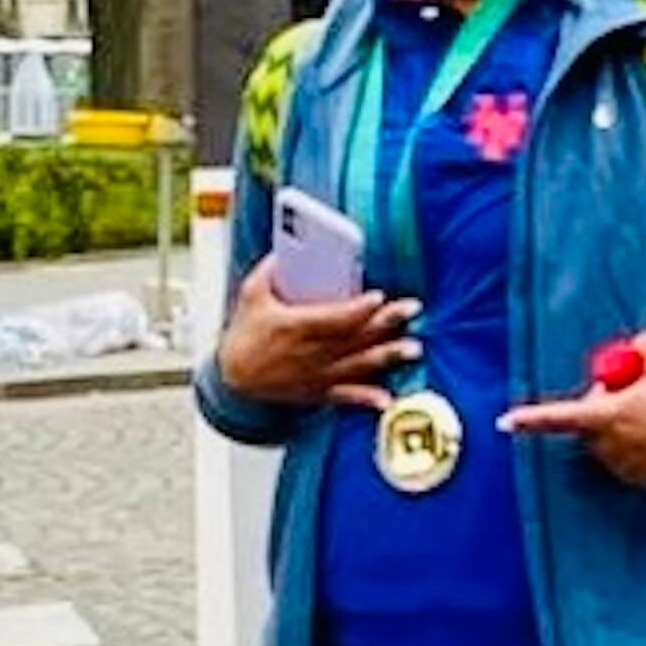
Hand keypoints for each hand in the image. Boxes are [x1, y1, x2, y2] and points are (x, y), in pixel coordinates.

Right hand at [217, 256, 421, 410]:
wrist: (232, 378)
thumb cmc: (243, 334)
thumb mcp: (252, 294)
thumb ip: (270, 270)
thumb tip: (286, 248)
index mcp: (295, 327)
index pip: (334, 318)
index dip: (359, 309)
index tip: (379, 297)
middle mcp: (310, 353)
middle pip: (355, 337)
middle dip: (387, 323)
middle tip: (411, 309)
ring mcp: (316, 374)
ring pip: (358, 366)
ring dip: (388, 357)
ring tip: (413, 349)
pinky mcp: (317, 390)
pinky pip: (346, 396)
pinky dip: (367, 398)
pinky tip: (388, 398)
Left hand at [500, 333, 645, 489]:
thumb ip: (640, 348)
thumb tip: (633, 345)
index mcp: (608, 416)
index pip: (560, 416)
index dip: (530, 419)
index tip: (504, 422)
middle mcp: (608, 445)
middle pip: (588, 422)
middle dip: (601, 406)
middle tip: (633, 391)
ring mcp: (622, 466)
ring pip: (607, 440)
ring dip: (620, 426)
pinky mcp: (636, 479)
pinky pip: (624, 458)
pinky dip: (635, 446)